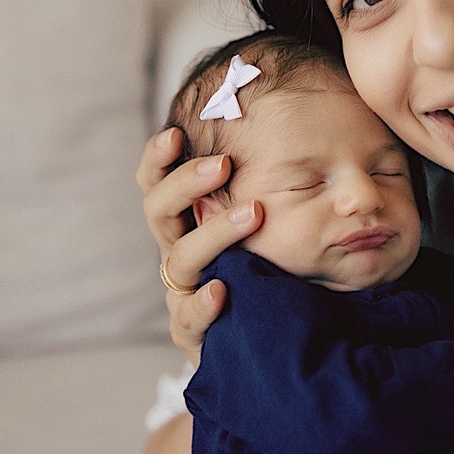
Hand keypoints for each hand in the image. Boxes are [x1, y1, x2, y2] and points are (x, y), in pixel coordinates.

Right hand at [137, 127, 262, 364]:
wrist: (270, 339)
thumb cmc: (270, 264)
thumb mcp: (268, 220)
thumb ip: (272, 178)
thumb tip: (296, 113)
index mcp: (187, 220)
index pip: (158, 182)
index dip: (158, 157)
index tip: (177, 133)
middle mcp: (178, 252)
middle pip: (158, 212)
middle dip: (185, 185)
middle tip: (221, 165)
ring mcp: (183, 293)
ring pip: (180, 261)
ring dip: (213, 234)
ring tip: (251, 214)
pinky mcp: (193, 334)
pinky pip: (188, 319)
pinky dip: (203, 304)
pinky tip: (222, 290)